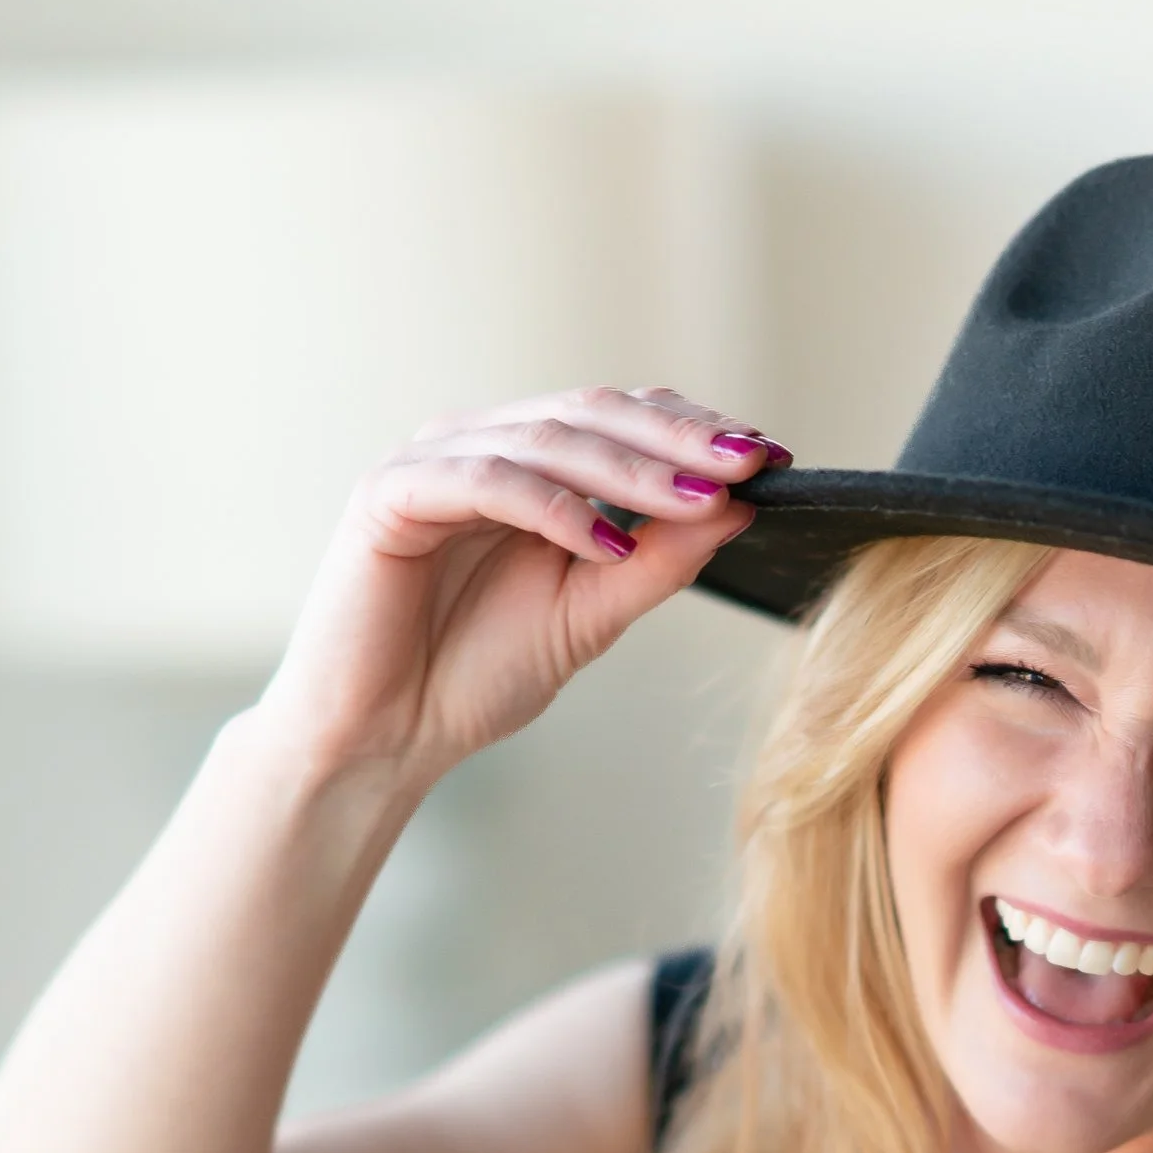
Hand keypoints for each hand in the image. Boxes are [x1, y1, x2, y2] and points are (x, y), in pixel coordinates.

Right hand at [255, 386, 786, 786]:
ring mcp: (432, 462)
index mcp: (528, 464)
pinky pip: (486, 480)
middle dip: (678, 440)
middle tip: (750, 462)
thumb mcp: (590, 616)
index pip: (621, 421)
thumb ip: (656, 563)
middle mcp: (480, 446)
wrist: (382, 739)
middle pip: (592, 413)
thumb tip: (738, 509)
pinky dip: (553, 506)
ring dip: (631, 470)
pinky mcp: (390, 494)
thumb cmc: (472, 675)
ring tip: (701, 501)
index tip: (771, 458)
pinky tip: (607, 540)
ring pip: (546, 437)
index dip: (693, 432)